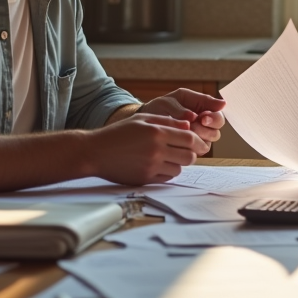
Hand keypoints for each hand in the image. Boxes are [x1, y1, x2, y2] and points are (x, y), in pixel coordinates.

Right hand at [90, 112, 208, 185]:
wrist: (96, 152)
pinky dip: (168, 172)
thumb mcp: (142, 119)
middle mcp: (156, 150)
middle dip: (192, 154)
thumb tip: (188, 125)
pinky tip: (160, 165)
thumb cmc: (118, 133)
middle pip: (189, 156)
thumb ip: (167, 121)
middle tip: (187, 151)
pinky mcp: (145, 179)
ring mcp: (151, 166)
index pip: (190, 138)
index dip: (200, 142)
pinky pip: (167, 178)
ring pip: (179, 169)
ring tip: (169, 157)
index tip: (202, 144)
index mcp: (157, 132)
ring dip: (179, 163)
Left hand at [140, 88, 226, 153]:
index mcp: (205, 112)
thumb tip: (223, 104)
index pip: (219, 118)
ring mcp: (195, 140)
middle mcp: (203, 128)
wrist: (144, 121)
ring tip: (183, 133)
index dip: (214, 119)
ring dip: (196, 139)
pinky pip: (194, 153)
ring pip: (207, 144)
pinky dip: (187, 148)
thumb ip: (200, 100)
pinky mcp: (186, 151)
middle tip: (193, 126)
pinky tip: (177, 142)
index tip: (202, 118)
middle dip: (205, 130)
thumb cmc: (162, 106)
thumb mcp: (179, 98)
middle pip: (216, 133)